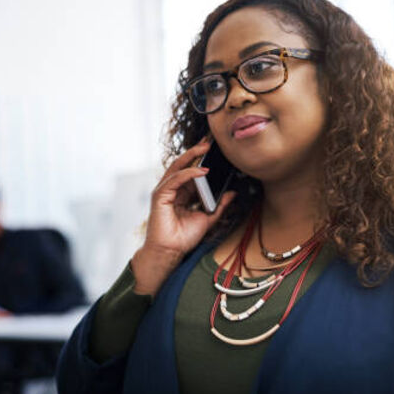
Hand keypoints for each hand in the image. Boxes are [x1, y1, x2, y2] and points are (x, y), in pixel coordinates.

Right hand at [132, 140, 235, 295]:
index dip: (201, 158)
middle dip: (196, 151)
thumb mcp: (207, 218)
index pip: (191, 170)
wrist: (170, 252)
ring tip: (205, 148)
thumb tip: (233, 192)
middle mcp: (171, 189)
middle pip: (183, 164)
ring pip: (177, 167)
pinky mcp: (160, 196)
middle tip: (209, 140)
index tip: (214, 148)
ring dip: (192, 156)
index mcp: (181, 192)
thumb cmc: (183, 238)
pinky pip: (175, 179)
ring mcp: (164, 191)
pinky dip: (189, 173)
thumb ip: (219, 205)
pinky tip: (202, 170)